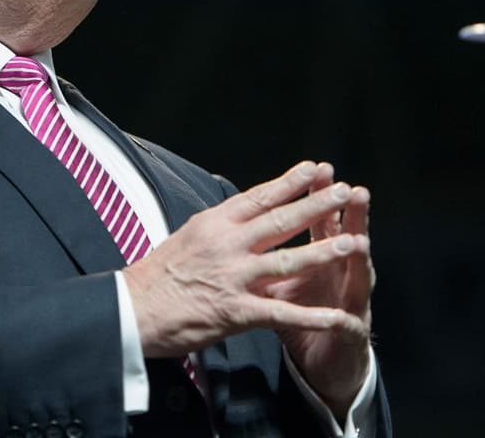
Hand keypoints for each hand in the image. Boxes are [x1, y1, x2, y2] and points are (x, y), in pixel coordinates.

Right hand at [122, 161, 370, 367]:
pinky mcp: (236, 311)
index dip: (291, 182)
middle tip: (345, 191)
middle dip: (317, 205)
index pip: (260, 197)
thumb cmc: (157, 276)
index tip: (317, 168)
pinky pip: (282, 313)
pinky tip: (337, 317)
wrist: (132, 311)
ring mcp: (234, 277)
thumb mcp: (187, 236)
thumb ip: (219, 226)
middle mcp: (228, 245)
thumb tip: (242, 211)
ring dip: (322, 251)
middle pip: (281, 220)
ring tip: (352, 241)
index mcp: (215, 223)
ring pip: (288, 261)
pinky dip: (312, 316)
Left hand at [268, 163, 372, 417]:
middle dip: (349, 216)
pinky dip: (345, 324)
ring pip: (357, 278)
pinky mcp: (350, 336)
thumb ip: (272, 254)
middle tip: (353, 190)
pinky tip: (346, 319)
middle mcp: (342, 275)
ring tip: (361, 241)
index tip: (318, 170)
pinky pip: (347, 329)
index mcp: (322, 258)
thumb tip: (245, 223)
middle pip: (347, 239)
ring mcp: (351, 303)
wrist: (325, 363)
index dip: (319, 198)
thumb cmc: (301, 317)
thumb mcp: (282, 283)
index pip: (322, 221)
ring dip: (358, 261)